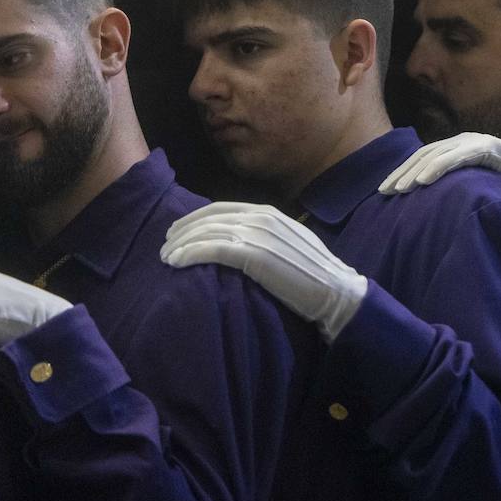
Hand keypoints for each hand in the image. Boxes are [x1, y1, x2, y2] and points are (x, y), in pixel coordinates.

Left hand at [161, 202, 367, 342]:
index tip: (177, 232)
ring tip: (165, 258)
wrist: (336, 291)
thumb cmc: (315, 275)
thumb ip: (266, 239)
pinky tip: (175, 263)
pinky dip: (189, 253)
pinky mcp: (253, 255)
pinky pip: (212, 249)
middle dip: (182, 231)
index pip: (220, 209)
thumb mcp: (290, 246)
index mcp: (269, 213)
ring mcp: (257, 235)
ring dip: (180, 244)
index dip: (194, 218)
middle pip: (208, 218)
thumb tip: (240, 246)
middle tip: (164, 246)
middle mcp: (261, 218)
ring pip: (206, 232)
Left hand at [379, 133, 500, 194]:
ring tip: (399, 190)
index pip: (423, 157)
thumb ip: (457, 187)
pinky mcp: (488, 148)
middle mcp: (464, 140)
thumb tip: (432, 204)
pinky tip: (423, 181)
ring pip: (436, 154)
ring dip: (415, 172)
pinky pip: (457, 157)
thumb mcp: (477, 185)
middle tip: (384, 192)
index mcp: (459, 148)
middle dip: (402, 172)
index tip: (385, 190)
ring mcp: (476, 142)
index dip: (402, 171)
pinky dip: (437, 168)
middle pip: (424, 154)